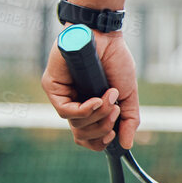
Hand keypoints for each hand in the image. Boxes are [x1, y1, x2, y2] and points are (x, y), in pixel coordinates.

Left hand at [41, 30, 139, 150]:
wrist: (105, 37)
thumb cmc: (115, 61)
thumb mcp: (128, 95)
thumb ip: (129, 120)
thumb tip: (126, 144)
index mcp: (91, 107)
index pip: (89, 136)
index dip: (101, 142)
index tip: (114, 135)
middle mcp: (75, 103)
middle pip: (82, 135)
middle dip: (103, 129)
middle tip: (116, 112)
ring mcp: (63, 96)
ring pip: (76, 125)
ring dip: (98, 116)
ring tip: (111, 100)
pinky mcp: (53, 88)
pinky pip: (66, 111)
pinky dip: (85, 110)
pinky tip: (97, 100)